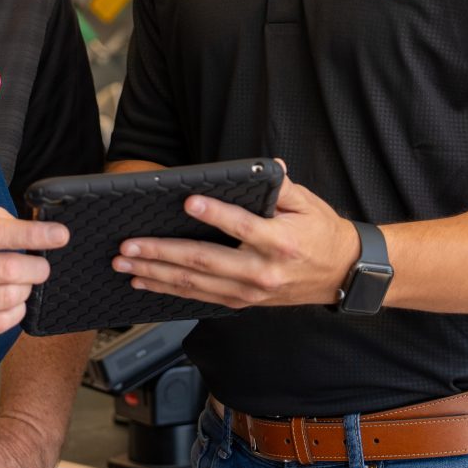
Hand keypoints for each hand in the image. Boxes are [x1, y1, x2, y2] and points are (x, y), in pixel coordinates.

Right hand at [0, 208, 66, 349]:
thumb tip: (20, 223)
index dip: (32, 233)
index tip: (58, 235)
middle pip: (6, 269)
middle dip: (36, 267)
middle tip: (42, 265)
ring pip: (5, 298)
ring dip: (26, 291)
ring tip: (25, 283)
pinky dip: (14, 313)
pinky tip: (14, 304)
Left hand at [112, 174, 359, 309]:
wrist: (341, 272)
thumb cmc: (321, 232)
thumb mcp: (307, 202)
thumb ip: (282, 185)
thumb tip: (266, 165)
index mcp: (280, 242)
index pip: (242, 227)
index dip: (215, 214)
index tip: (188, 201)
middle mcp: (262, 271)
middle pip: (205, 261)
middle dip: (162, 252)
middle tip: (130, 245)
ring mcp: (250, 292)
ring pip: (195, 284)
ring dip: (156, 273)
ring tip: (126, 263)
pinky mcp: (243, 302)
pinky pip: (200, 297)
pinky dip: (169, 289)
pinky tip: (145, 280)